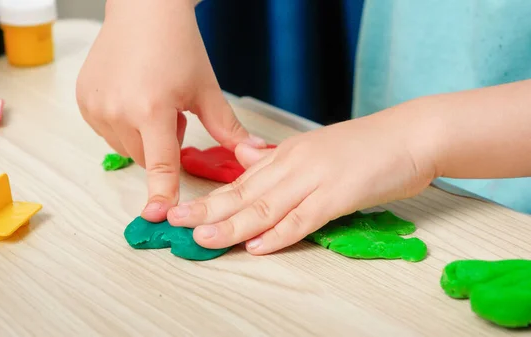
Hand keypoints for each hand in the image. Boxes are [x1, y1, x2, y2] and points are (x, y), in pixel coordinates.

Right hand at [76, 0, 264, 221]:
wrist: (143, 10)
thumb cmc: (177, 44)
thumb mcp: (206, 89)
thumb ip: (227, 129)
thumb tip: (254, 154)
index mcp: (152, 108)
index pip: (161, 163)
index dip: (162, 192)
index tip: (158, 216)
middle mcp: (118, 110)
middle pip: (146, 158)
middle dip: (163, 146)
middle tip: (171, 112)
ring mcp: (96, 106)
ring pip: (126, 147)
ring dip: (142, 137)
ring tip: (151, 100)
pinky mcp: (84, 101)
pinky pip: (108, 132)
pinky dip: (122, 124)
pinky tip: (132, 96)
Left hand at [167, 106, 437, 253]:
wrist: (410, 134)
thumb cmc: (365, 146)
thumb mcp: (314, 147)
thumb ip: (278, 158)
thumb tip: (246, 160)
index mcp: (286, 155)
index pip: (240, 182)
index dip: (209, 199)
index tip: (182, 211)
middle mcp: (294, 165)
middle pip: (243, 193)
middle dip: (206, 210)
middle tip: (175, 223)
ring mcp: (315, 178)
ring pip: (266, 206)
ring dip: (232, 225)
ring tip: (204, 238)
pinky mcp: (339, 194)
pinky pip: (304, 218)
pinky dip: (279, 234)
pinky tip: (258, 246)